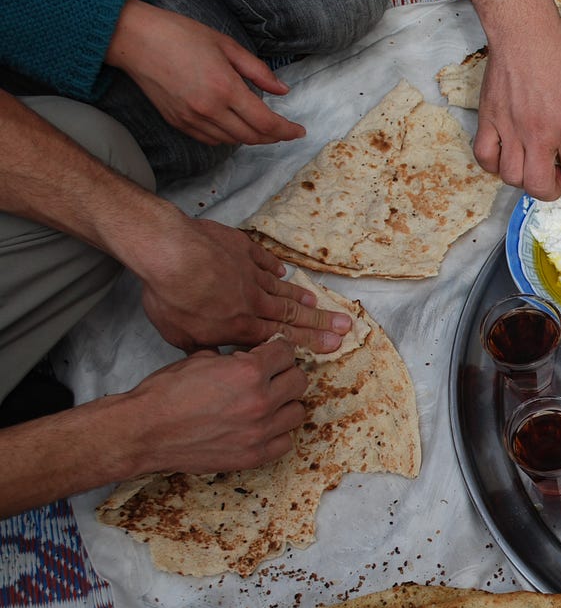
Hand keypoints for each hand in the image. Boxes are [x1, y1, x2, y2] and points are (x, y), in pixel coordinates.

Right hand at [106, 0, 304, 146]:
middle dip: (274, 137)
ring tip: (261, 126)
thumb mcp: (226, 45)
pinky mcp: (178, 123)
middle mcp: (209, 110)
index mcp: (225, 88)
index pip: (267, 123)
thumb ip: (257, 71)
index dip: (287, 131)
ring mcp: (192, 119)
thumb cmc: (179, 34)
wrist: (134, 39)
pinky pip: (211, 140)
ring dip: (252, 137)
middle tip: (284, 130)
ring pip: (233, 141)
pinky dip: (228, 137)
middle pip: (253, 137)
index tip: (299, 131)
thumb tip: (282, 90)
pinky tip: (234, 125)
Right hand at [128, 339, 307, 473]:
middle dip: (284, 374)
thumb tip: (249, 356)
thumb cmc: (164, 395)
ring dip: (284, 404)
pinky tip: (261, 427)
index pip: (287, 352)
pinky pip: (285, 441)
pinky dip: (277, 433)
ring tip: (266, 403)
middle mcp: (261, 401)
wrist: (143, 432)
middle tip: (269, 377)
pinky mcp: (254, 455)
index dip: (277, 350)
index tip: (272, 354)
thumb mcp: (198, 359)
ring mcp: (260, 431)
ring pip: (297, 411)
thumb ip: (232, 357)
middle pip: (299, 380)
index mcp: (248, 371)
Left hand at [133, 217, 350, 354]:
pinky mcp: (241, 248)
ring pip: (280, 288)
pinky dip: (274, 267)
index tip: (333, 344)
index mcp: (241, 325)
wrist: (170, 252)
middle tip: (344, 325)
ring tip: (318, 302)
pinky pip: (263, 259)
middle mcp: (252, 301)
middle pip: (291, 313)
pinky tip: (283, 272)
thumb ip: (203, 348)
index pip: (282, 337)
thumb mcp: (179, 336)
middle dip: (319, 321)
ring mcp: (249, 272)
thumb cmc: (170, 297)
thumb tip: (215, 359)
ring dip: (300, 296)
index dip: (309, 341)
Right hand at [474, 24, 560, 200]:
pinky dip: (494, 165)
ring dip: (524, 178)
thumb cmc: (559, 57)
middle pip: (539, 187)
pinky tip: (506, 155)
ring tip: (531, 164)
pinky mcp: (488, 119)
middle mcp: (539, 133)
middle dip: (551, 191)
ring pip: (511, 177)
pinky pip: (484, 157)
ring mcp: (510, 128)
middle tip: (554, 178)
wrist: (525, 33)